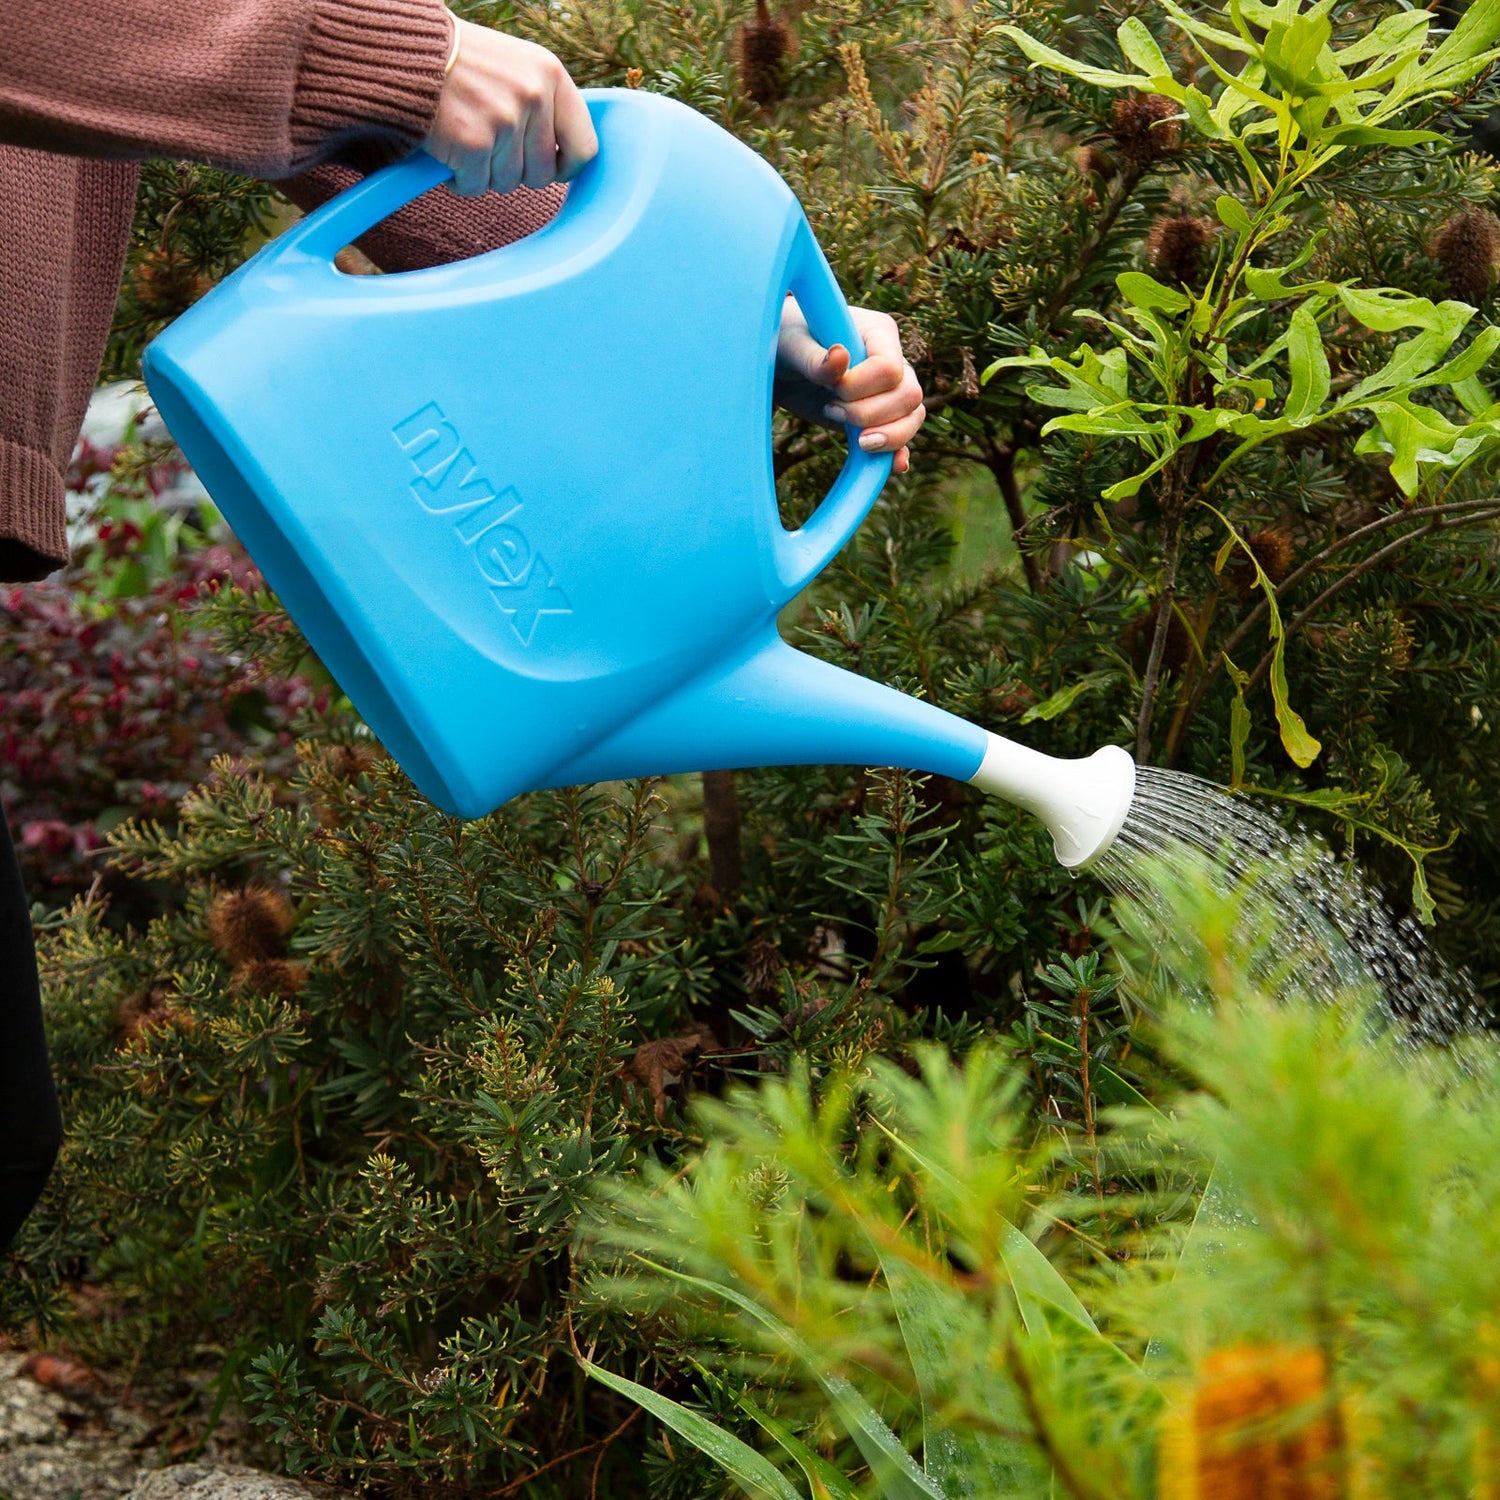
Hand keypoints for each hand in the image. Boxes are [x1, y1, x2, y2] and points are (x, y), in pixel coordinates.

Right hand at [423, 19, 597, 196]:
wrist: (406, 52)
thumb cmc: (463, 64)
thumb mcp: (518, 67)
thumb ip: (546, 105)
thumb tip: (568, 156)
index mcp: (551, 75)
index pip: (584, 148)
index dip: (566, 167)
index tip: (551, 168)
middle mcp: (533, 96)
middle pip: (542, 175)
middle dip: (516, 171)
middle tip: (490, 145)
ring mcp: (504, 121)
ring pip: (507, 183)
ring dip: (484, 172)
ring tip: (466, 137)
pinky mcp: (473, 144)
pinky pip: (475, 187)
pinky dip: (459, 179)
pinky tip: (448, 150)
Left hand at [775, 301, 925, 474]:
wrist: (781, 364)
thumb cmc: (787, 343)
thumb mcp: (793, 347)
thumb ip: (816, 358)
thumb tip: (841, 356)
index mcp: (878, 333)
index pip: (890, 369)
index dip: (861, 388)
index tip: (830, 389)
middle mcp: (892, 360)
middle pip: (908, 396)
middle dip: (870, 414)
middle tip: (830, 410)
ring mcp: (890, 390)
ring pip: (912, 416)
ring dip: (888, 436)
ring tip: (857, 443)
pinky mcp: (881, 416)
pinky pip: (903, 436)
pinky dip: (897, 453)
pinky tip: (891, 466)